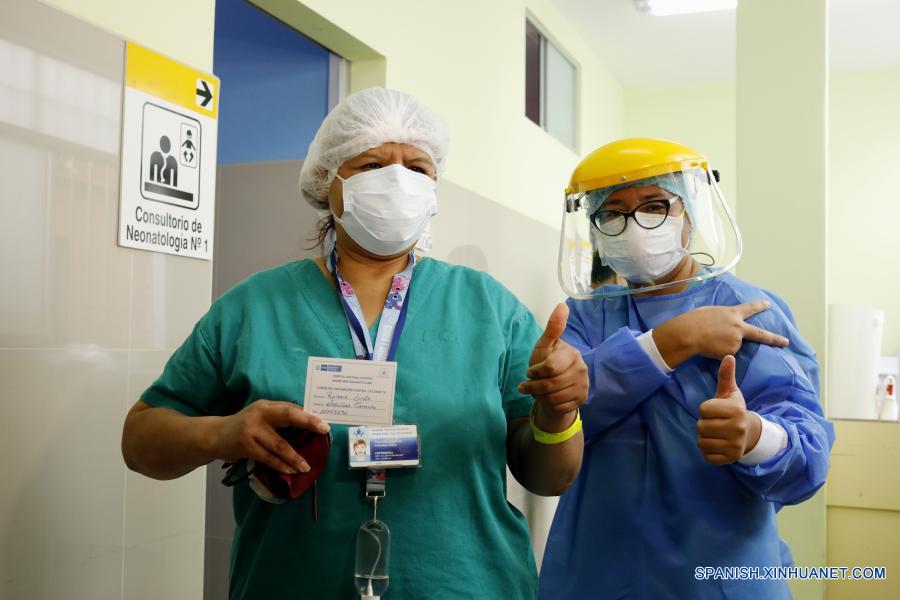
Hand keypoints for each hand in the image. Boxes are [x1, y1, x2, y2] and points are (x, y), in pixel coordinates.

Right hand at [212, 400, 329, 474]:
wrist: (215, 436)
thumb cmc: (243, 426)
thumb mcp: (259, 415)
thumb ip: (278, 416)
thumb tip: (306, 421)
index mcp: (265, 406)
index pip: (290, 408)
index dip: (307, 415)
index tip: (323, 423)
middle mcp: (259, 414)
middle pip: (287, 416)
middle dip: (307, 423)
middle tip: (323, 431)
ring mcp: (251, 431)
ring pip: (279, 445)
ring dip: (294, 457)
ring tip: (306, 466)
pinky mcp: (245, 446)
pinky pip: (267, 458)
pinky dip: (280, 466)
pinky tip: (290, 471)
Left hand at [517, 304, 588, 431]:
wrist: (554, 385)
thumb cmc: (546, 362)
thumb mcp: (545, 345)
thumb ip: (553, 328)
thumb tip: (562, 305)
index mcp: (572, 354)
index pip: (550, 368)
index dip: (535, 372)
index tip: (530, 372)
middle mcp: (582, 369)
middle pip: (550, 385)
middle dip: (533, 387)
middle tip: (528, 385)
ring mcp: (584, 386)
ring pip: (553, 398)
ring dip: (539, 396)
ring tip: (537, 391)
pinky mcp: (582, 400)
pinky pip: (559, 407)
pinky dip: (548, 405)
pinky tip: (547, 398)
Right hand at [654, 300, 789, 367]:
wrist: (690, 333)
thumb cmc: (695, 319)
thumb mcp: (711, 312)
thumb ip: (722, 318)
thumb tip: (725, 326)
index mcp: (732, 313)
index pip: (750, 308)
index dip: (760, 306)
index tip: (769, 304)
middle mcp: (738, 327)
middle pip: (760, 334)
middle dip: (774, 338)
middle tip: (785, 342)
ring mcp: (736, 341)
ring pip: (734, 346)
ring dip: (725, 345)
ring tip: (710, 341)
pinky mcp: (730, 353)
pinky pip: (726, 355)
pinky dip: (720, 353)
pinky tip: (710, 348)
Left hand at [696, 355, 761, 464]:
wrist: (748, 433)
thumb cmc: (733, 409)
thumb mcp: (729, 392)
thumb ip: (726, 376)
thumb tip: (728, 355)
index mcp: (736, 410)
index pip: (703, 410)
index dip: (705, 409)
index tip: (716, 410)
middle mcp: (738, 428)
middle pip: (700, 426)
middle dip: (704, 424)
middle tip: (715, 423)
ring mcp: (735, 445)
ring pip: (702, 442)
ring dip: (704, 438)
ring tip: (716, 433)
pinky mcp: (730, 459)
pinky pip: (706, 456)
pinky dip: (708, 451)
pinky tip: (717, 444)